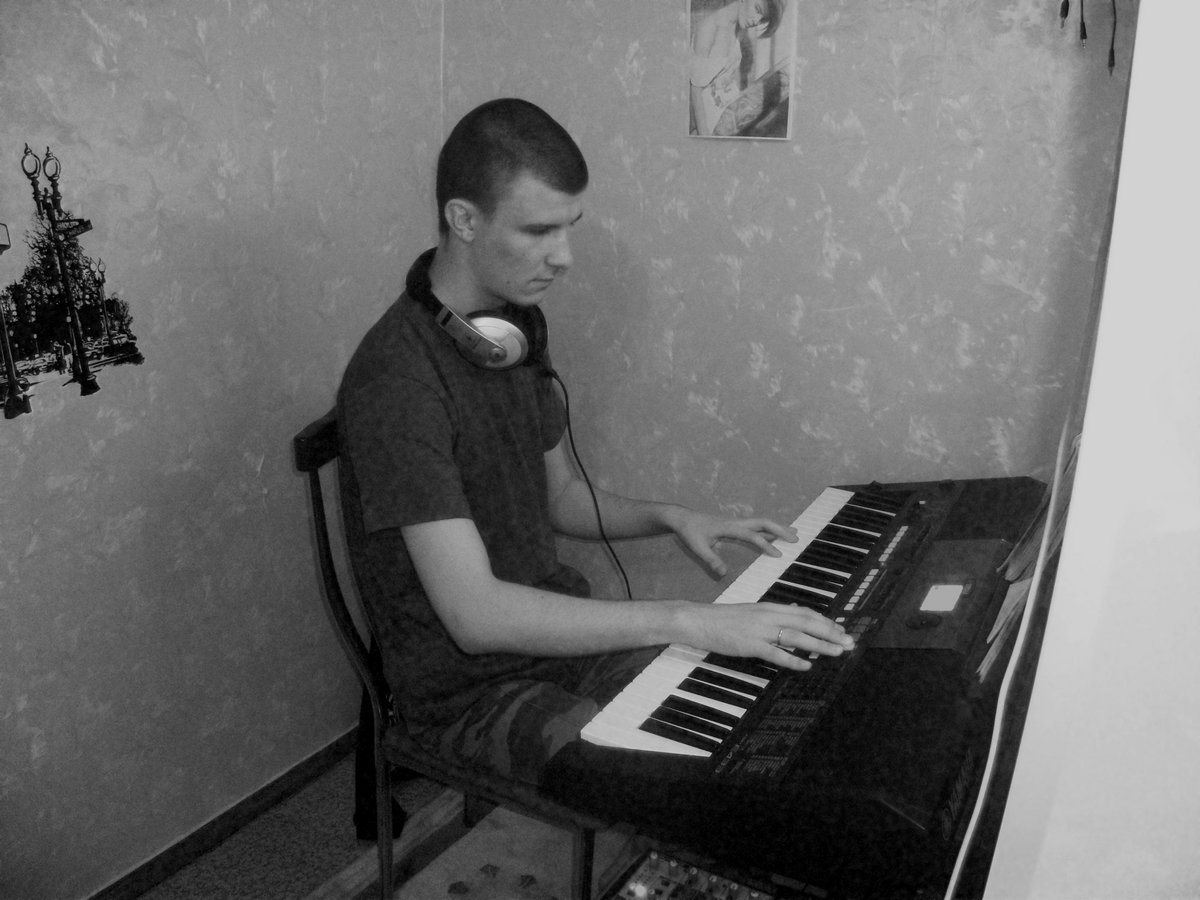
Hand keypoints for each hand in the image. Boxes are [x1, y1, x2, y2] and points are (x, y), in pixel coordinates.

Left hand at [665, 508, 797, 577]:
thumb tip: (724, 573)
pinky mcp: (734, 525)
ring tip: (794, 533)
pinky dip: (768, 530)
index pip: (751, 536)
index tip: (778, 555)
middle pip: (762, 523)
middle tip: (796, 539)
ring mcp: (736, 523)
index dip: (765, 545)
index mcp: (728, 527)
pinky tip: (775, 536)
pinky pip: (755, 527)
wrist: (682, 518)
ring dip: (777, 528)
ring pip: (761, 523)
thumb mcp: (697, 548)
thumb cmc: (690, 532)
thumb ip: (711, 560)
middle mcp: (735, 523)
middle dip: (780, 530)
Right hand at [684, 601, 854, 672]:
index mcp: (770, 606)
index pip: (806, 612)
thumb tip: (796, 611)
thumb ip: (775, 613)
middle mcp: (769, 615)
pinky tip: (807, 665)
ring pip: (797, 636)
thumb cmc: (724, 618)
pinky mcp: (749, 644)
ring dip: (820, 645)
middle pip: (808, 622)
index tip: (842, 629)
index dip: (827, 621)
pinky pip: (776, 653)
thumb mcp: (753, 611)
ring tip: (837, 652)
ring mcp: (759, 630)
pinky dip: (793, 659)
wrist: (697, 620)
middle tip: (849, 642)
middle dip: (831, 632)